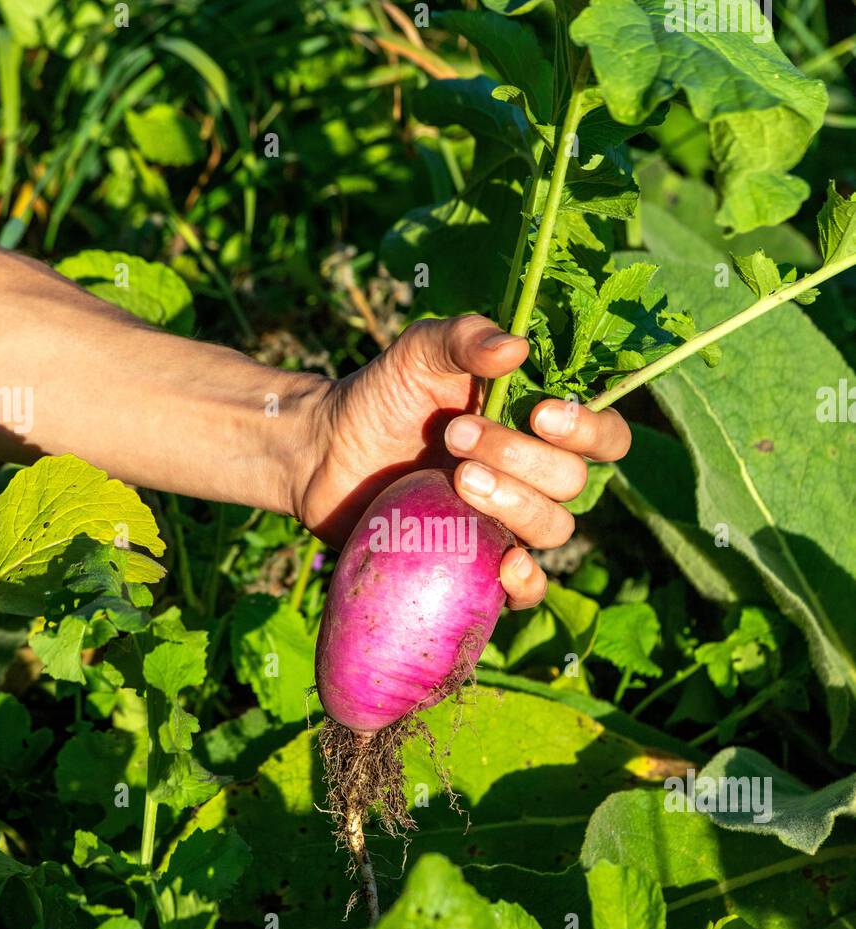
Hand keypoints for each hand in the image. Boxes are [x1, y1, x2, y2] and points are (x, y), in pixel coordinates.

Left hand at [297, 315, 630, 608]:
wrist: (325, 453)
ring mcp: (508, 524)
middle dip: (519, 457)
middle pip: (572, 482)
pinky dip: (527, 583)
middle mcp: (534, 477)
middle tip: (455, 435)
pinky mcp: (479, 565)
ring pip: (553, 529)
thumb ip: (464, 338)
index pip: (604, 437)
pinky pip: (526, 590)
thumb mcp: (418, 353)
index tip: (540, 413)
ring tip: (456, 478)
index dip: (589, 430)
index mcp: (538, 427)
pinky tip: (505, 564)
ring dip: (514, 504)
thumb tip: (517, 348)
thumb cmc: (382, 396)